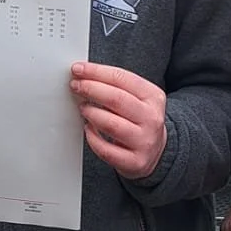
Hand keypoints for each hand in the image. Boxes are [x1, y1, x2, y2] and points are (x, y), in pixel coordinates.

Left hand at [70, 63, 166, 178]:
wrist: (155, 152)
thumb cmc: (138, 120)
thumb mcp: (137, 98)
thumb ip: (115, 86)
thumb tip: (83, 74)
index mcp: (153, 97)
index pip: (122, 78)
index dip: (97, 72)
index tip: (78, 69)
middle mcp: (152, 118)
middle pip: (116, 99)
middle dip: (91, 89)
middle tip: (76, 86)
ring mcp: (145, 141)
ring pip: (111, 124)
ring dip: (91, 113)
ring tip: (83, 108)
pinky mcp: (135, 162)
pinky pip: (106, 149)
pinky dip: (92, 138)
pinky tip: (88, 129)